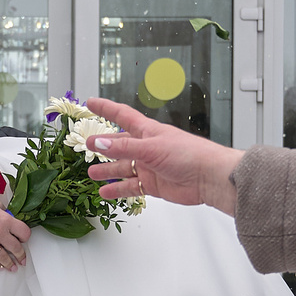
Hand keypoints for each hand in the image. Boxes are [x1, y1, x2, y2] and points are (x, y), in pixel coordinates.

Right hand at [0, 199, 32, 270]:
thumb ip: (2, 210)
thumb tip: (8, 216)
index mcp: (5, 220)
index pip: (24, 232)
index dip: (25, 237)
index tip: (24, 239)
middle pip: (16, 248)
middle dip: (20, 255)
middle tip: (22, 259)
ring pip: (4, 258)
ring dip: (10, 264)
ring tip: (13, 267)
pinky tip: (0, 267)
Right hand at [83, 97, 245, 212]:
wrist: (209, 177)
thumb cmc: (189, 154)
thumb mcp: (151, 148)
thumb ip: (124, 147)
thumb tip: (100, 143)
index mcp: (147, 131)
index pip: (122, 115)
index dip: (106, 108)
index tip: (91, 103)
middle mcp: (147, 147)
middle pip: (119, 144)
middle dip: (103, 145)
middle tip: (87, 146)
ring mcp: (150, 166)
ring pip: (123, 167)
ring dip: (108, 170)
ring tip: (92, 173)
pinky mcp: (154, 184)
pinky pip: (131, 187)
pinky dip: (118, 190)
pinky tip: (106, 192)